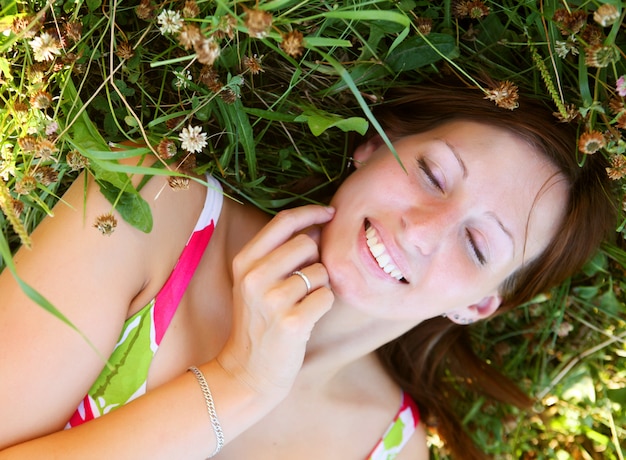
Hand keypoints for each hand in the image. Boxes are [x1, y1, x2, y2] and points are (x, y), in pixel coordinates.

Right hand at [217, 205, 334, 401]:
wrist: (248, 370)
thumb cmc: (259, 321)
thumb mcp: (255, 282)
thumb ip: (279, 252)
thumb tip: (319, 224)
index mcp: (244, 261)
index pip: (283, 221)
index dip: (311, 212)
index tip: (330, 212)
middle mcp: (254, 277)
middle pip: (307, 244)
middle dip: (316, 259)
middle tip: (305, 282)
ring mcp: (272, 300)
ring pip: (321, 271)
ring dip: (320, 285)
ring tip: (302, 303)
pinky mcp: (292, 322)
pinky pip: (327, 296)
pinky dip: (323, 305)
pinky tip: (307, 318)